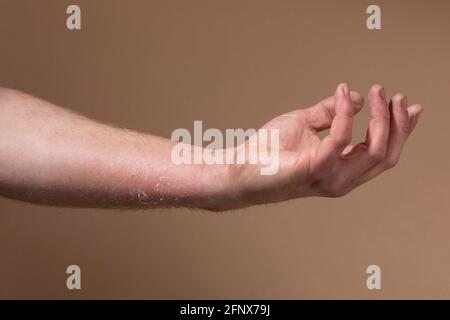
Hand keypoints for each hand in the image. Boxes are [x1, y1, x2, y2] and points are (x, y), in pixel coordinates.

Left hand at [221, 84, 422, 209]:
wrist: (241, 168)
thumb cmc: (268, 150)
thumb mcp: (304, 123)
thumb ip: (331, 112)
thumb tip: (356, 97)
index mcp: (342, 170)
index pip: (382, 153)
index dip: (399, 130)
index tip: (403, 104)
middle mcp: (341, 179)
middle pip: (385, 154)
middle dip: (397, 123)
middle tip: (395, 96)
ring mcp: (330, 178)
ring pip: (373, 149)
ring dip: (380, 118)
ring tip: (375, 92)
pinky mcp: (314, 170)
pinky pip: (341, 138)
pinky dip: (346, 113)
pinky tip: (342, 94)